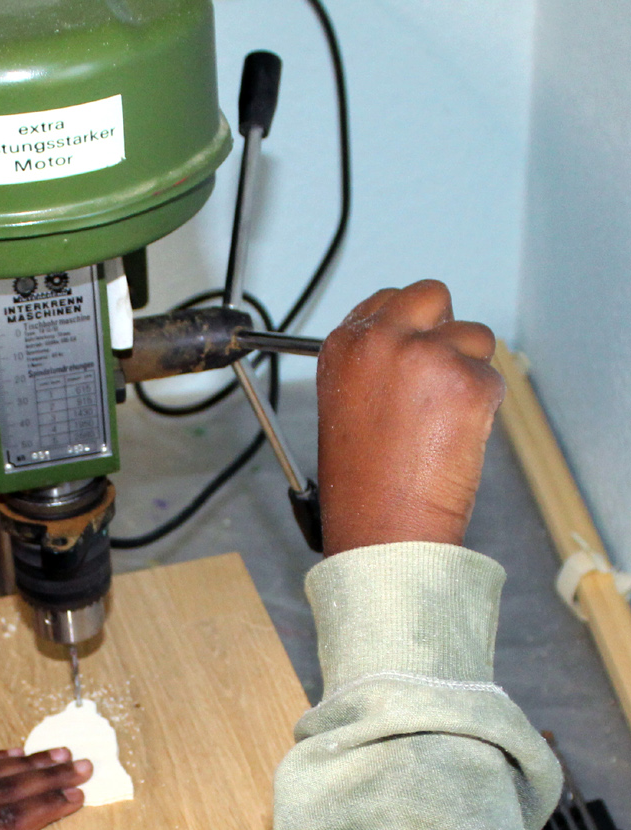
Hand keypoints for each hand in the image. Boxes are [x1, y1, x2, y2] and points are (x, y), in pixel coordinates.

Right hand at [317, 280, 503, 554]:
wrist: (381, 528)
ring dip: (467, 372)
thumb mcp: (344, 408)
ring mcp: (426, 357)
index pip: (386, 301)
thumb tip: (410, 343)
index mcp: (342, 347)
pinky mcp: (468, 382)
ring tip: (437, 422)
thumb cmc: (361, 485)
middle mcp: (381, 341)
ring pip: (473, 336)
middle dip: (441, 330)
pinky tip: (453, 437)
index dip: (406, 327)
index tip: (409, 353)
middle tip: (434, 379)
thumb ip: (372, 364)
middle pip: (431, 295)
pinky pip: (493, 378)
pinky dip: (483, 408)